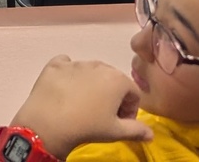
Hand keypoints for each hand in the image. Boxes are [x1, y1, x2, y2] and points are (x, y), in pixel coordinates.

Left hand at [7, 56, 152, 158]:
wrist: (48, 124)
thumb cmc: (87, 127)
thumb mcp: (116, 132)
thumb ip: (137, 130)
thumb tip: (151, 134)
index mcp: (117, 79)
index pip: (133, 93)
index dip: (130, 110)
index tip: (120, 122)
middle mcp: (98, 65)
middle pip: (112, 80)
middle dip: (113, 96)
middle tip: (102, 114)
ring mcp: (75, 63)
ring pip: (90, 72)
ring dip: (92, 85)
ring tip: (83, 105)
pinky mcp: (54, 65)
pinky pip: (66, 65)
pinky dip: (69, 74)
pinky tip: (66, 88)